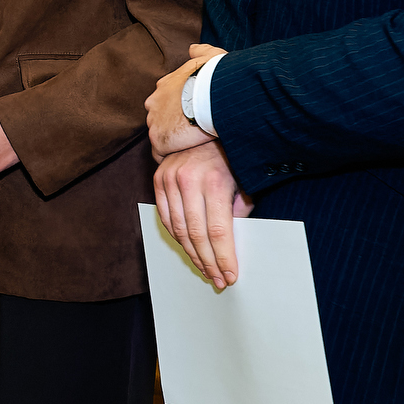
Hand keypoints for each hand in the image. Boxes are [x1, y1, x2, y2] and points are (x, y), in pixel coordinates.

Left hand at [147, 43, 224, 158]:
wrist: (214, 94)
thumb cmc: (215, 77)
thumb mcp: (209, 57)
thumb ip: (199, 52)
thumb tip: (192, 48)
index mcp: (164, 86)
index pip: (165, 102)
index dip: (178, 111)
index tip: (192, 117)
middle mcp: (154, 103)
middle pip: (160, 119)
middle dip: (173, 126)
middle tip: (193, 134)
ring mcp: (154, 122)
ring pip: (160, 136)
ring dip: (173, 142)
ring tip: (190, 149)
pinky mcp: (159, 140)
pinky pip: (160, 154)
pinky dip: (171, 156)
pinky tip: (185, 158)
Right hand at [154, 141, 252, 288]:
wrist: (206, 124)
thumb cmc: (231, 155)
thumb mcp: (244, 182)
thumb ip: (240, 210)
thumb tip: (233, 241)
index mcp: (213, 181)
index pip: (218, 231)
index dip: (224, 257)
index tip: (231, 275)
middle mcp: (188, 180)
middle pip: (197, 234)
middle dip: (209, 262)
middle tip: (218, 279)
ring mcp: (170, 178)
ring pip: (178, 229)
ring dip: (192, 254)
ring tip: (205, 269)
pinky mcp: (159, 178)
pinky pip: (165, 217)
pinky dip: (176, 236)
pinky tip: (188, 248)